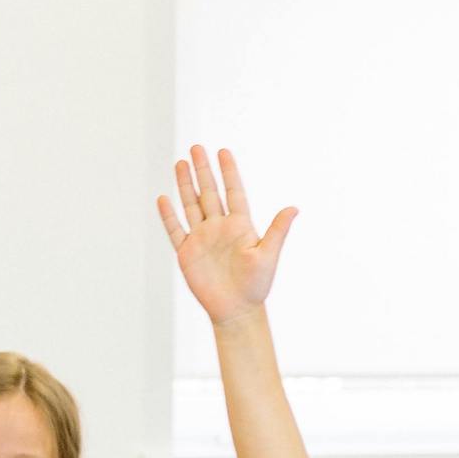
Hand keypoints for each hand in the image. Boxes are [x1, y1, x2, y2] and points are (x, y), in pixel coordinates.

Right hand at [158, 146, 296, 325]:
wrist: (236, 310)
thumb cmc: (256, 286)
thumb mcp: (268, 255)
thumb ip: (278, 230)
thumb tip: (294, 207)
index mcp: (240, 225)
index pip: (233, 191)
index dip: (228, 171)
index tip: (223, 151)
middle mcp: (219, 228)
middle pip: (208, 192)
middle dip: (202, 170)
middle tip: (196, 147)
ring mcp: (202, 239)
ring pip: (191, 206)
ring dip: (185, 185)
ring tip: (180, 163)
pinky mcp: (187, 254)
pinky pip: (176, 231)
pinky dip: (169, 216)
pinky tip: (164, 199)